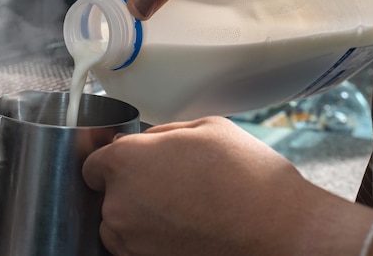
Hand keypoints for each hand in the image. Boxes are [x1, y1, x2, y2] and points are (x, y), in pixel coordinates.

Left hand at [83, 117, 312, 255]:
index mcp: (126, 162)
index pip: (94, 162)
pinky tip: (187, 226)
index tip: (132, 162)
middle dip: (132, 187)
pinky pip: (137, 247)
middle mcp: (119, 205)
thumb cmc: (247, 176)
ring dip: (141, 215)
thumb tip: (144, 142)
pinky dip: (153, 238)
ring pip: (121, 224)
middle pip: (108, 195)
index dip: (115, 160)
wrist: (278, 230)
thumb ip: (161, 133)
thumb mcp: (206, 128)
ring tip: (183, 207)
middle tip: (171, 182)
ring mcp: (132, 243)